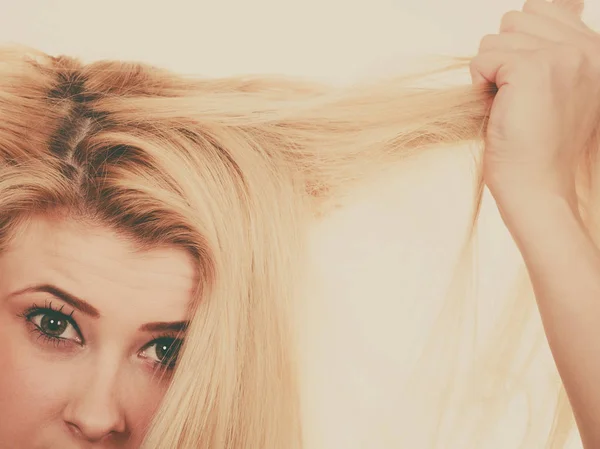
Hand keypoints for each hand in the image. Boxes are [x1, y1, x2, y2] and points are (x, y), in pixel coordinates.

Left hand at [470, 0, 599, 211]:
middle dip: (503, 55)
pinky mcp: (532, 68)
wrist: (537, 185)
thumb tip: (543, 6)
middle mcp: (586, 48)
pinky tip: (499, 108)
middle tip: (516, 96)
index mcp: (595, 51)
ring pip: (497, 37)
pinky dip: (480, 83)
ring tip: (510, 103)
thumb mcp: (556, 87)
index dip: (519, 44)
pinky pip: (483, 57)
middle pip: (518, 18)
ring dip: (491, 71)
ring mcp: (562, 56)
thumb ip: (553, 45)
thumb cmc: (538, 144)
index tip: (524, 81)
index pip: (545, 8)